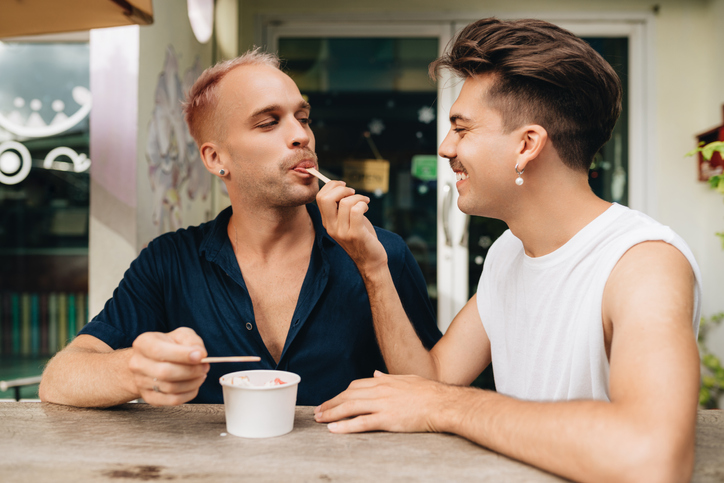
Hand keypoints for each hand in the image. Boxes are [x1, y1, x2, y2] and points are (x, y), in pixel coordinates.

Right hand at [129, 327, 209, 405]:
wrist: (152, 361)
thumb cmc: (169, 345)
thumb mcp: (181, 335)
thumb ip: (192, 341)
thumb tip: (200, 354)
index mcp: (143, 344)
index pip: (159, 351)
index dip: (182, 355)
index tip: (201, 356)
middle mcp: (137, 364)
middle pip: (165, 372)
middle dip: (191, 371)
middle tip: (205, 366)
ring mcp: (141, 382)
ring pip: (170, 388)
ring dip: (192, 382)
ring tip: (201, 374)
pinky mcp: (149, 397)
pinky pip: (172, 400)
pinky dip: (189, 394)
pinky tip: (194, 385)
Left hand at [314, 371, 458, 433]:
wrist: (442, 403)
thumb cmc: (428, 392)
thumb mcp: (406, 379)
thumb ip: (388, 377)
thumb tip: (376, 373)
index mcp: (384, 381)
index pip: (355, 386)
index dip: (342, 393)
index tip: (333, 400)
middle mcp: (380, 391)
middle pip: (348, 396)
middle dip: (331, 404)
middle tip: (319, 411)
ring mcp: (382, 405)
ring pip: (350, 408)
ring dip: (332, 413)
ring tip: (320, 419)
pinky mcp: (387, 419)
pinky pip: (361, 423)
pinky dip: (345, 426)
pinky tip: (334, 429)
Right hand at [315, 181, 387, 273]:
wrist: (370, 260)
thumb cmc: (362, 237)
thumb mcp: (348, 221)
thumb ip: (343, 206)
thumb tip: (342, 187)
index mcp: (327, 222)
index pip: (320, 197)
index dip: (331, 186)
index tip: (343, 186)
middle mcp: (331, 227)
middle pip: (325, 198)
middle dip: (341, 189)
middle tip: (353, 192)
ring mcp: (342, 232)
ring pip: (345, 203)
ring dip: (358, 197)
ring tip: (364, 202)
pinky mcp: (355, 234)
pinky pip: (356, 210)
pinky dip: (363, 204)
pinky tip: (366, 208)